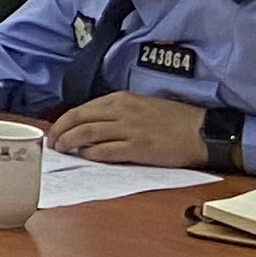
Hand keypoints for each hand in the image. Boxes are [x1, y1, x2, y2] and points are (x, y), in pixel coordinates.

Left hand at [47, 90, 208, 165]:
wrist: (204, 131)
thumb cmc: (176, 120)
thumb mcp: (144, 106)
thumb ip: (119, 112)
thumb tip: (94, 124)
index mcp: (123, 99)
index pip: (83, 108)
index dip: (65, 120)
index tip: (56, 130)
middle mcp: (123, 111)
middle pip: (79, 119)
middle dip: (60, 131)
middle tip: (52, 142)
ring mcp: (130, 129)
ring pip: (87, 133)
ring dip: (69, 142)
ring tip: (61, 150)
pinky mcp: (138, 148)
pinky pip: (106, 151)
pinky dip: (91, 154)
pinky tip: (85, 157)